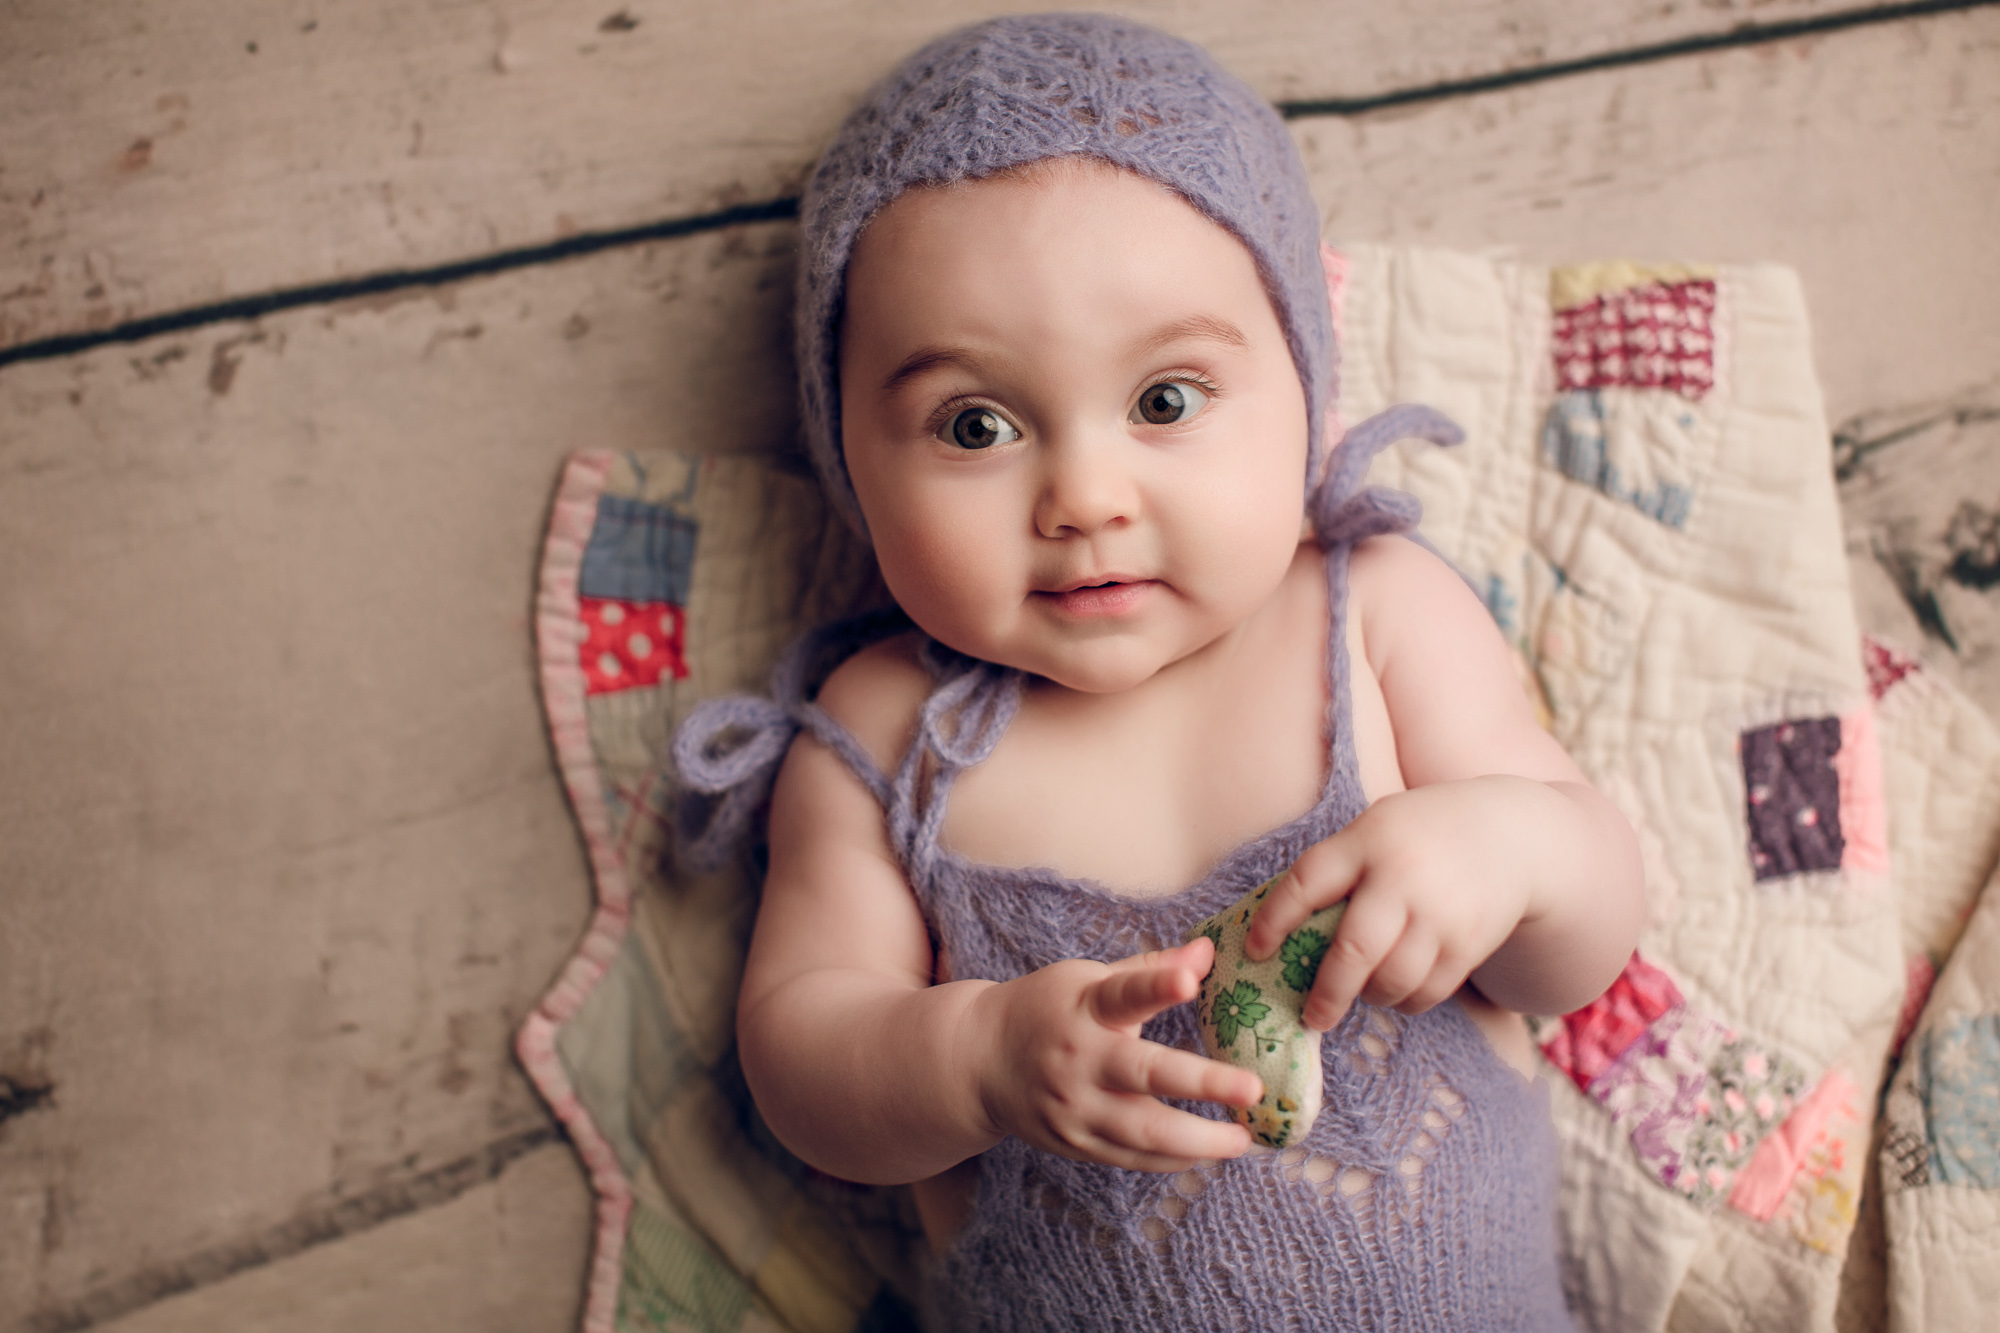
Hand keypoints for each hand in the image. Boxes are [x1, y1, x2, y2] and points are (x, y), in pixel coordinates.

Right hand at [966, 937, 1260, 1171]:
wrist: (978, 1061)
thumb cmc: (1046, 1010)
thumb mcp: (1086, 979)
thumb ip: (1149, 971)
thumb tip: (1209, 951)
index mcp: (1083, 1006)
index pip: (1122, 993)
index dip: (1157, 984)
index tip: (1190, 979)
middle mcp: (1078, 1057)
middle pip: (1143, 1074)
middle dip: (1202, 1082)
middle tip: (1252, 1088)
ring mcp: (1074, 1106)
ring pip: (1142, 1130)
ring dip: (1199, 1139)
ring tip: (1244, 1138)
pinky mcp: (1074, 1142)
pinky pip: (1130, 1157)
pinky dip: (1171, 1158)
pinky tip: (1205, 1153)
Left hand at [1244, 777, 1551, 1031]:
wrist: (1514, 838)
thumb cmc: (1422, 835)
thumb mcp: (1376, 828)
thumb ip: (1340, 868)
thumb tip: (1286, 932)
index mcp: (1368, 840)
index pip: (1307, 883)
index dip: (1274, 922)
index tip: (1255, 952)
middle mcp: (1402, 878)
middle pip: (1353, 951)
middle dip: (1326, 993)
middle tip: (1310, 1016)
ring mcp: (1440, 914)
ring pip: (1391, 982)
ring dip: (1369, 997)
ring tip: (1363, 991)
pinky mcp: (1469, 945)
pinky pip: (1426, 992)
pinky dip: (1405, 1001)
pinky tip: (1399, 989)